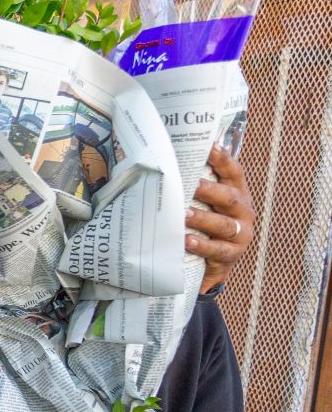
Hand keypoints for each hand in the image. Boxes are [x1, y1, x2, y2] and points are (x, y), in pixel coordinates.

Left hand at [185, 147, 255, 292]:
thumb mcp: (205, 204)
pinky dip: (202, 245)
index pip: (233, 173)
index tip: (210, 146)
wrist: (213, 265)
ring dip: (203, 218)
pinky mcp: (231, 255)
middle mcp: (242, 212)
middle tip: (191, 185)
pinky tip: (187, 241)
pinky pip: (217, 250)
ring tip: (184, 215)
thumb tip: (169, 162)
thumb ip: (195, 186)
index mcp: (236, 194)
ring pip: (223, 224)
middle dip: (209, 190)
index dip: (223, 159)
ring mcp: (240, 234)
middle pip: (229, 197)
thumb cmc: (205, 226)